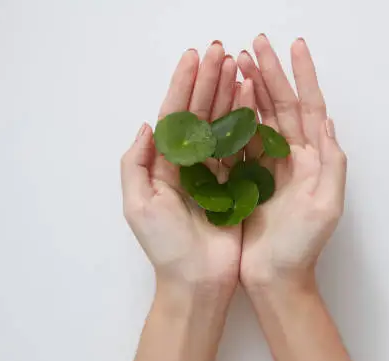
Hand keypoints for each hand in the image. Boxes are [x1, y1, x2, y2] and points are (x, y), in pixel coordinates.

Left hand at [121, 43, 254, 291]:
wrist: (198, 281)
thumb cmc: (166, 247)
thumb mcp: (138, 204)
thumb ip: (136, 163)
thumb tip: (147, 125)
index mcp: (163, 164)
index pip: (173, 115)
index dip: (183, 85)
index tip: (195, 58)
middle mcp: (187, 163)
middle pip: (198, 113)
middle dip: (208, 81)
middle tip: (221, 52)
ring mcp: (213, 173)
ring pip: (221, 125)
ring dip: (228, 95)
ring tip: (239, 66)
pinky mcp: (235, 185)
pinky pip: (240, 148)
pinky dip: (246, 123)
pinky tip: (251, 100)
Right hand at [237, 35, 346, 288]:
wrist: (275, 278)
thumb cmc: (301, 246)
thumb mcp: (326, 207)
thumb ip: (331, 164)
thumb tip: (328, 122)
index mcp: (314, 159)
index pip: (310, 108)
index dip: (303, 76)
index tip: (294, 46)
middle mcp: (293, 157)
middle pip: (282, 105)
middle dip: (271, 73)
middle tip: (254, 44)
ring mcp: (268, 165)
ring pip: (259, 118)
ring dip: (250, 88)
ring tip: (236, 62)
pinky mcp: (247, 177)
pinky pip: (240, 141)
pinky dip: (233, 118)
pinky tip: (225, 99)